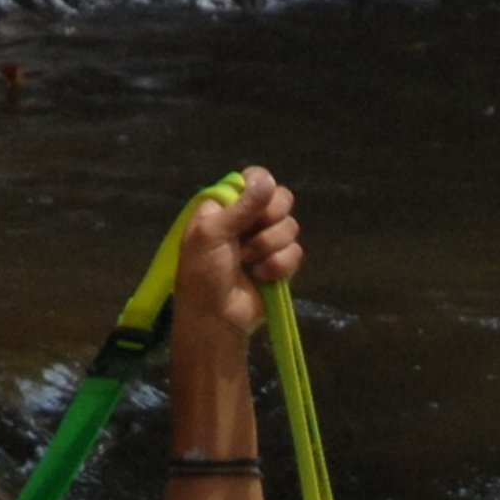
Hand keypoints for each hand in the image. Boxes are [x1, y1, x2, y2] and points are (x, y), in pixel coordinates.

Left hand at [179, 167, 302, 338]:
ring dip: (269, 247)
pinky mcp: (281, 265)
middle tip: (248, 236)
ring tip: (248, 264)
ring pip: (291, 227)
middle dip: (268, 220)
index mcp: (227, 207)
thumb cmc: (202, 275)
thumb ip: (241, 207)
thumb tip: (267, 180)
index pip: (255, 179)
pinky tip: (261, 277)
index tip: (257, 198)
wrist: (216, 319)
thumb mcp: (211, 235)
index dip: (261, 186)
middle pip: (281, 199)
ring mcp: (267, 242)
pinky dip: (279, 266)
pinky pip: (296, 252)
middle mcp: (249, 220)